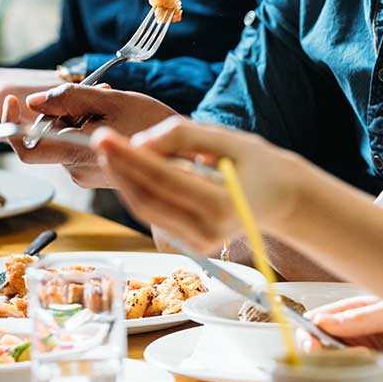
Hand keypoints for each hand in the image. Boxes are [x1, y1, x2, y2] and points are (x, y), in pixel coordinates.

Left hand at [0, 84, 175, 186]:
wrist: (186, 159)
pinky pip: (79, 146)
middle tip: (96, 92)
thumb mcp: (113, 100)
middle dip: (63, 110)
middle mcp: (77, 171)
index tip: (13, 99)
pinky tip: (116, 118)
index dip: (11, 125)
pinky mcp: (95, 174)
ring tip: (113, 104)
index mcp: (79, 154)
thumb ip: (70, 99)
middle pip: (49, 137)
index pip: (26, 149)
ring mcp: (86, 175)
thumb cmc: (154, 126)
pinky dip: (89, 128)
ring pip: (66, 139)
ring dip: (79, 117)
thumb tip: (33, 101)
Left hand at [94, 118, 305, 252]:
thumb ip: (183, 136)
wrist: (283, 200)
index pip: (163, 179)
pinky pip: (155, 215)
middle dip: (119, 168)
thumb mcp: (227, 140)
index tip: (104, 136)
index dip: (129, 157)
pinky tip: (128, 169)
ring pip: (146, 209)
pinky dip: (137, 191)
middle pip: (148, 199)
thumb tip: (139, 143)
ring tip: (109, 150)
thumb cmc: (259, 164)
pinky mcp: (192, 245)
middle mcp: (208, 231)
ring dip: (122, 179)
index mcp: (223, 205)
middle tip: (99, 138)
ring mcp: (199, 243)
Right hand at [300, 296, 382, 381]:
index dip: (310, 336)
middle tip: (368, 357)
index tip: (315, 346)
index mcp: (356, 313)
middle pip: (327, 351)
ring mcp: (370, 358)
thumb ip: (361, 317)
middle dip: (347, 358)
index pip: (317, 323)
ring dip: (372, 371)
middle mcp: (359, 336)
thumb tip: (325, 321)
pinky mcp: (381, 379)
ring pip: (348, 372)